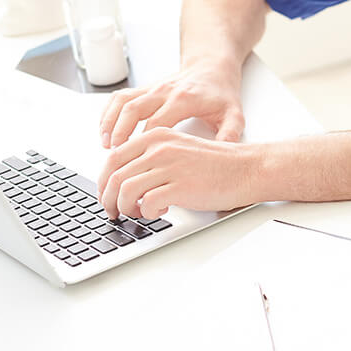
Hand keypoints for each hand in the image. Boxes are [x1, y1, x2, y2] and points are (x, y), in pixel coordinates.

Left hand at [97, 128, 254, 218]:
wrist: (246, 169)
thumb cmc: (217, 164)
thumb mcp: (178, 149)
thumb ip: (152, 158)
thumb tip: (125, 180)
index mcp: (156, 137)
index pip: (113, 157)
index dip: (104, 181)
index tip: (106, 194)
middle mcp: (159, 148)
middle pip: (114, 175)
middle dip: (108, 199)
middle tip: (113, 211)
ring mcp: (169, 166)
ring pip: (125, 190)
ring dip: (125, 208)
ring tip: (137, 213)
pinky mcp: (180, 186)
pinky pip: (146, 203)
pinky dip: (146, 212)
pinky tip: (159, 211)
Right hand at [98, 59, 244, 148]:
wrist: (213, 67)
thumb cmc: (221, 93)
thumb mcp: (234, 114)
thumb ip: (231, 133)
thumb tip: (224, 153)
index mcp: (184, 99)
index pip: (157, 122)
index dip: (143, 142)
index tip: (137, 162)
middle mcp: (164, 91)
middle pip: (133, 110)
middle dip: (120, 133)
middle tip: (114, 156)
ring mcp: (153, 88)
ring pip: (123, 101)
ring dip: (110, 122)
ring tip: (105, 144)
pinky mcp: (145, 88)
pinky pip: (120, 97)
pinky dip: (109, 112)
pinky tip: (105, 129)